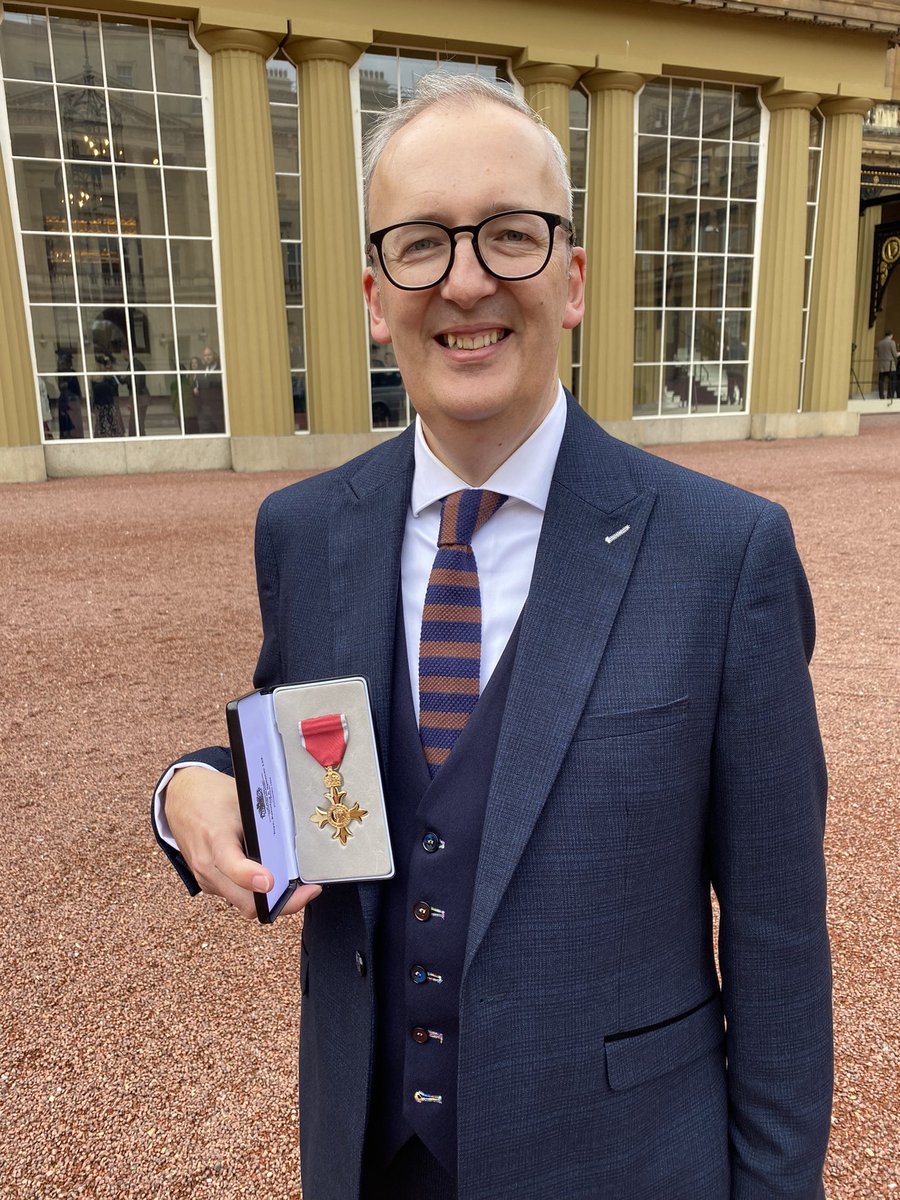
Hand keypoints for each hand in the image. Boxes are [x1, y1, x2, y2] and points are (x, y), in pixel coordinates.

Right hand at [164, 767, 320, 918]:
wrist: (181, 798)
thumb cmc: (213, 796)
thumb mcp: (241, 799)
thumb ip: (263, 824)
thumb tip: (292, 845)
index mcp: (216, 839)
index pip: (232, 865)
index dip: (252, 877)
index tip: (271, 881)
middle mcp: (208, 866)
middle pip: (247, 902)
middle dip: (280, 902)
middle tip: (309, 891)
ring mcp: (207, 879)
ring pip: (244, 904)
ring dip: (271, 901)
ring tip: (297, 885)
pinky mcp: (209, 883)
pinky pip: (237, 896)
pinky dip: (257, 893)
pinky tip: (275, 878)